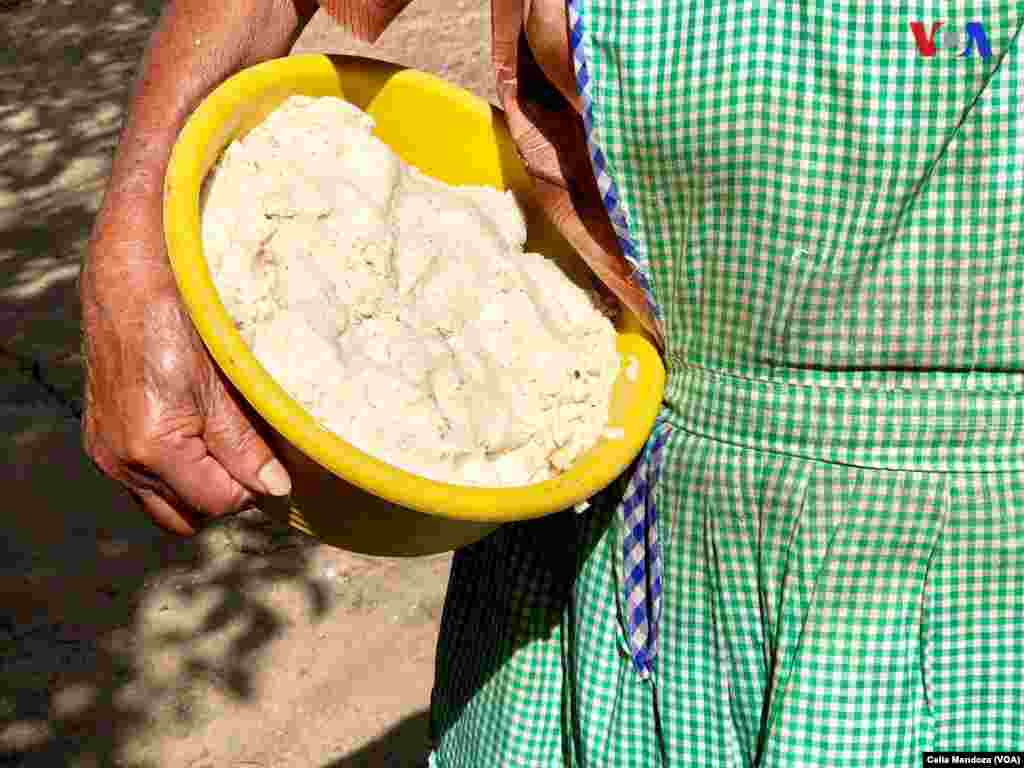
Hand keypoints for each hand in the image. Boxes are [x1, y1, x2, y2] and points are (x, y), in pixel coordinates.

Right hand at [80, 244, 290, 535]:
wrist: (127, 281)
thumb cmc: (179, 323)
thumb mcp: (223, 384)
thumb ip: (245, 443)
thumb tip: (275, 488)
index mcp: (152, 448)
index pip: (218, 501)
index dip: (250, 484)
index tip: (267, 454)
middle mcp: (120, 460)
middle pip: (189, 514)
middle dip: (223, 492)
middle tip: (245, 450)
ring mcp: (105, 453)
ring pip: (164, 504)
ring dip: (197, 484)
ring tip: (219, 439)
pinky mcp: (100, 440)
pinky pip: (143, 482)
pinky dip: (174, 471)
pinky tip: (192, 432)